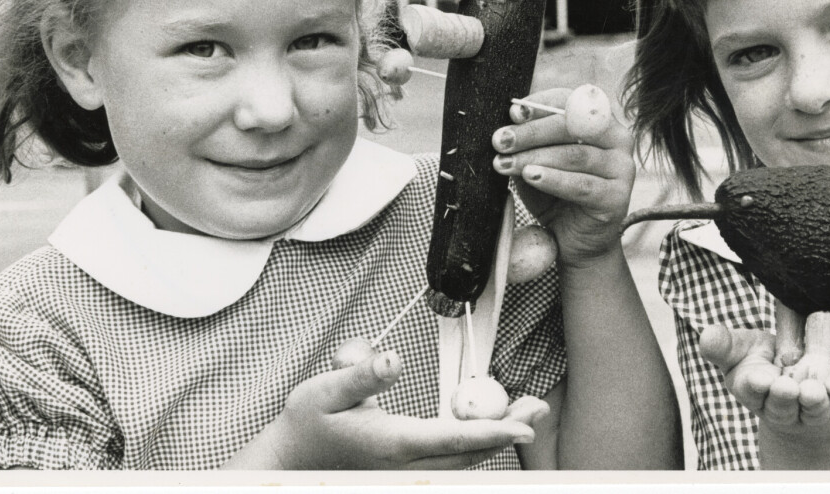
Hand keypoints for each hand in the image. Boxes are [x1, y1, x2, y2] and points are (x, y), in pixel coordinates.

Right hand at [226, 348, 545, 469]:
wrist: (290, 458)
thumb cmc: (307, 421)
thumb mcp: (324, 389)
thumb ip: (361, 373)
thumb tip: (394, 356)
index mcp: (390, 445)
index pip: (451, 440)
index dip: (491, 433)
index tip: (524, 425)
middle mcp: (404, 465)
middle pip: (469, 455)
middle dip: (507, 431)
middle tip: (539, 407)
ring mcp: (407, 472)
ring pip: (464, 462)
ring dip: (497, 437)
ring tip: (528, 409)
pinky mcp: (407, 469)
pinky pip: (452, 461)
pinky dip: (477, 443)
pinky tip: (491, 422)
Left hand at [491, 87, 634, 268]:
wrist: (575, 241)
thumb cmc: (556, 194)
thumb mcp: (539, 162)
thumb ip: (531, 142)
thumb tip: (512, 120)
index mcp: (600, 123)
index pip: (572, 102)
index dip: (542, 104)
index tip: (513, 112)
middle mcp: (618, 140)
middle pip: (572, 127)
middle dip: (531, 133)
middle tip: (500, 140)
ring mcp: (622, 169)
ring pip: (575, 156)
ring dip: (535, 157)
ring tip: (505, 163)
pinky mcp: (617, 198)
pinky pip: (582, 185)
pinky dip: (554, 179)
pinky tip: (531, 177)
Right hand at [699, 324, 829, 441]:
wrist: (806, 388)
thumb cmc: (769, 368)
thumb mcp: (744, 352)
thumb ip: (725, 345)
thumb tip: (706, 334)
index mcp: (756, 391)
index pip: (752, 391)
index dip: (756, 386)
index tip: (760, 378)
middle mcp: (785, 408)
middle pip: (782, 406)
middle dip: (783, 398)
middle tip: (785, 387)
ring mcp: (816, 412)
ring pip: (813, 408)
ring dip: (812, 399)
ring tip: (811, 389)